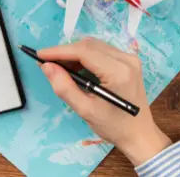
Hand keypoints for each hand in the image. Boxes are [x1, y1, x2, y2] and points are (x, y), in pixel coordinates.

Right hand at [39, 38, 171, 165]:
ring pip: (95, 46)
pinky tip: (76, 68)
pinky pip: (102, 51)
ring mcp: (130, 58)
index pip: (84, 52)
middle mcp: (126, 59)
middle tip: (46, 63)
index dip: (59, 51)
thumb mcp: (85, 110)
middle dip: (65, 52)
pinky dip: (86, 56)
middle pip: (89, 45)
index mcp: (118, 72)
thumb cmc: (114, 126)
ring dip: (75, 53)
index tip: (39, 54)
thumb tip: (46, 66)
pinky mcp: (129, 61)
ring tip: (59, 66)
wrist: (140, 134)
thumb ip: (65, 88)